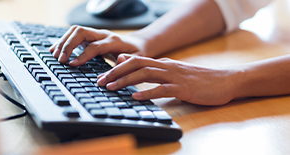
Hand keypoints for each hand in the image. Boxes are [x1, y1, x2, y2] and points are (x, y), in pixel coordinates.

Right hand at [49, 25, 145, 66]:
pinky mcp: (91, 37)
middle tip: (60, 59)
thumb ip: (126, 64)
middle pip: (81, 32)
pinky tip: (56, 50)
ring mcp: (96, 34)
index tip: (72, 64)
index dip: (83, 55)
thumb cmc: (137, 54)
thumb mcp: (137, 61)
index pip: (95, 46)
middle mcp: (104, 34)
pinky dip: (64, 41)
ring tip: (54, 55)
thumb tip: (116, 66)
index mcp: (115, 41)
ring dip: (64, 42)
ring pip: (76, 31)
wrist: (138, 45)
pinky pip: (75, 35)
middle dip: (68, 45)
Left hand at [97, 54, 237, 104]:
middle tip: (100, 81)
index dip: (117, 67)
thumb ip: (156, 69)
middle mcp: (166, 66)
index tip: (103, 76)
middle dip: (115, 72)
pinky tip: (136, 97)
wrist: (224, 81)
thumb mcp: (174, 71)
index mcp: (164, 63)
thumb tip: (137, 67)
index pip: (135, 61)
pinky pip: (162, 89)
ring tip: (111, 87)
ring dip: (126, 81)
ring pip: (145, 74)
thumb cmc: (199, 79)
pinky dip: (147, 92)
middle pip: (136, 65)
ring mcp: (175, 76)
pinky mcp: (183, 88)